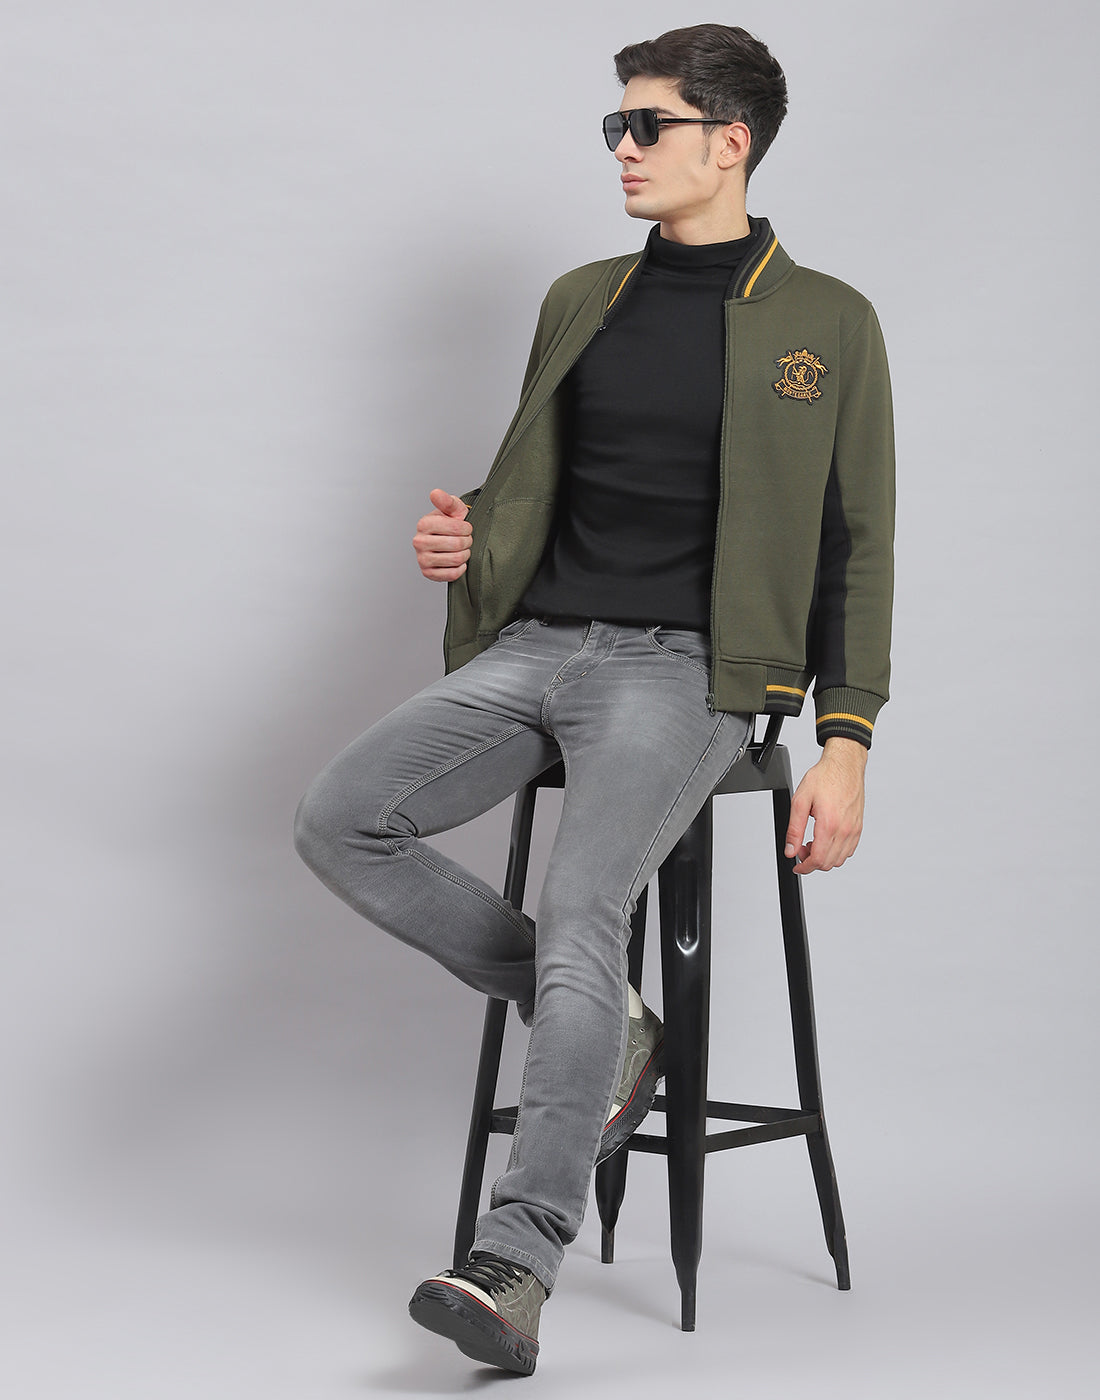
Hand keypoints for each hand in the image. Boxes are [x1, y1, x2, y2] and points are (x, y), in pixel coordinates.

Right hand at [413, 489, 471, 581]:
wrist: (448, 541)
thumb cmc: (451, 524)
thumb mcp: (453, 509)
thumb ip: (446, 501)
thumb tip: (435, 493)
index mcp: (424, 524)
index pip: (455, 528)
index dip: (466, 529)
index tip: (466, 528)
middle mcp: (419, 542)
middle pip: (456, 545)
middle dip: (467, 542)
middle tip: (466, 540)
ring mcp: (422, 559)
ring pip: (455, 560)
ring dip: (465, 555)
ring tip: (463, 549)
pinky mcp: (428, 573)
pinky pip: (452, 574)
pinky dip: (460, 568)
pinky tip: (458, 561)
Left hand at [784, 738, 866, 873]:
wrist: (844, 765)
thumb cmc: (824, 778)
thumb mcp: (800, 801)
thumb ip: (794, 829)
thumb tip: (791, 850)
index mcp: (829, 825)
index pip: (817, 860)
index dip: (804, 867)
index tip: (797, 866)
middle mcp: (845, 830)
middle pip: (828, 863)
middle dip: (812, 862)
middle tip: (801, 848)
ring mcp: (854, 829)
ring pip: (839, 859)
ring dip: (824, 857)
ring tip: (813, 842)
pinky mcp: (859, 827)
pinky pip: (849, 850)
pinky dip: (836, 852)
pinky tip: (826, 839)